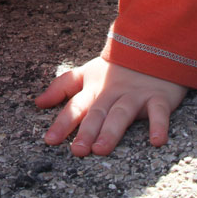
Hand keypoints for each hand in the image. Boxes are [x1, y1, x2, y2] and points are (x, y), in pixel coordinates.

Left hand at [35, 57, 186, 156]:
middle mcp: (112, 92)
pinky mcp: (158, 97)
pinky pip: (159, 112)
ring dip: (111, 131)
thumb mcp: (86, 74)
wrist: (150, 47)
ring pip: (121, 113)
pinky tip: (156, 141)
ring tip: (101, 149)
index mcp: (94, 88)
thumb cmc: (115, 68)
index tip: (49, 140)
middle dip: (86, 131)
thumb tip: (37, 103)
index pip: (75, 105)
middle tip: (77, 150)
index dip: (62, 121)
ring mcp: (135, 95)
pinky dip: (158, 125)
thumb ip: (62, 87)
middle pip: (97, 112)